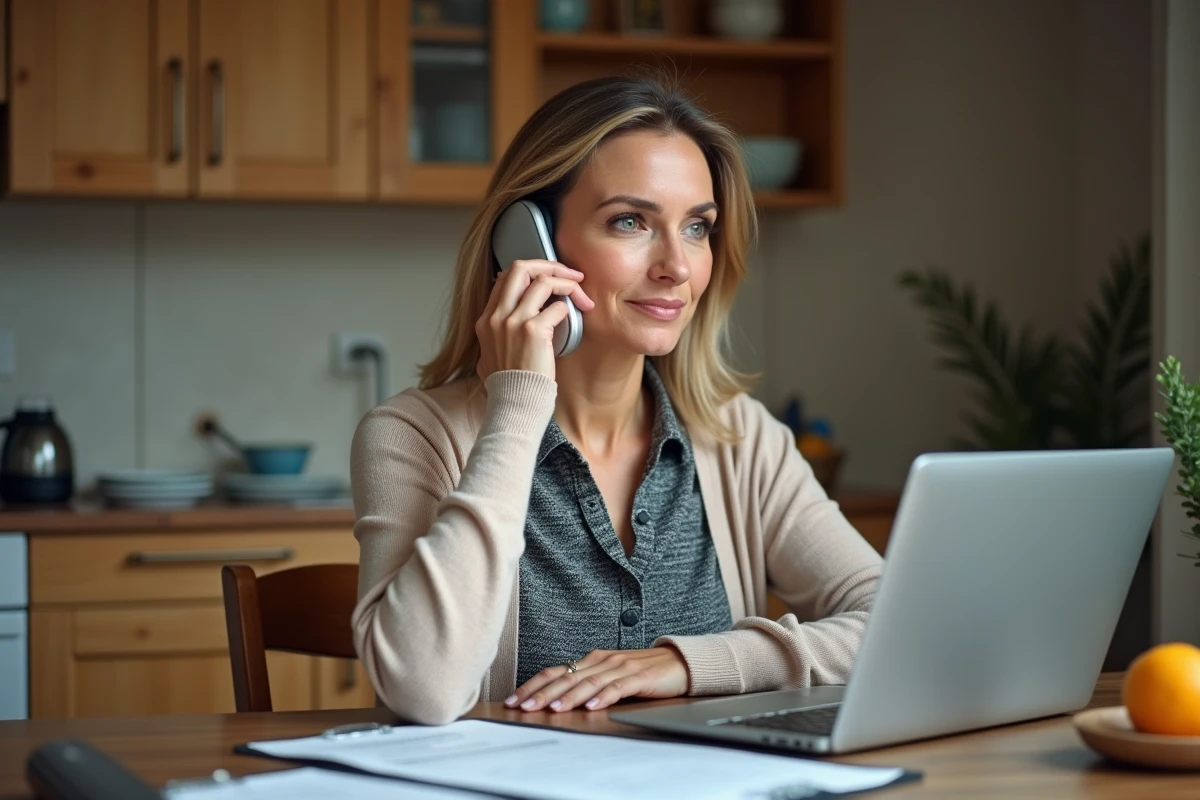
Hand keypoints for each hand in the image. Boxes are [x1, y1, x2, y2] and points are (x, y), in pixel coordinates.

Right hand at [475, 259, 593, 382]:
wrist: (514, 406)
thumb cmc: (510, 387)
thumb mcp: (491, 357)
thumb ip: (498, 337)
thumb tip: (511, 324)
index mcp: (486, 320)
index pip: (506, 277)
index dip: (532, 272)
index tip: (550, 279)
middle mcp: (497, 316)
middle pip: (521, 267)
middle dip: (550, 265)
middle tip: (571, 274)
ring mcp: (513, 322)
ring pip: (543, 280)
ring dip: (568, 283)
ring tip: (582, 295)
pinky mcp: (533, 331)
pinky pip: (558, 307)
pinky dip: (570, 309)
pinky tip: (576, 318)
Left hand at [504, 647, 688, 712]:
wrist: (678, 662)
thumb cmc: (642, 671)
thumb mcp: (610, 675)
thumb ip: (587, 684)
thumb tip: (557, 700)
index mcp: (592, 659)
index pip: (556, 671)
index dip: (533, 685)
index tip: (514, 700)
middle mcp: (602, 660)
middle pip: (567, 676)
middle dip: (542, 693)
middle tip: (523, 707)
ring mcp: (620, 667)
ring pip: (588, 682)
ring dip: (568, 697)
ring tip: (552, 710)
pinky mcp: (639, 677)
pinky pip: (617, 688)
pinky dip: (603, 697)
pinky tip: (592, 707)